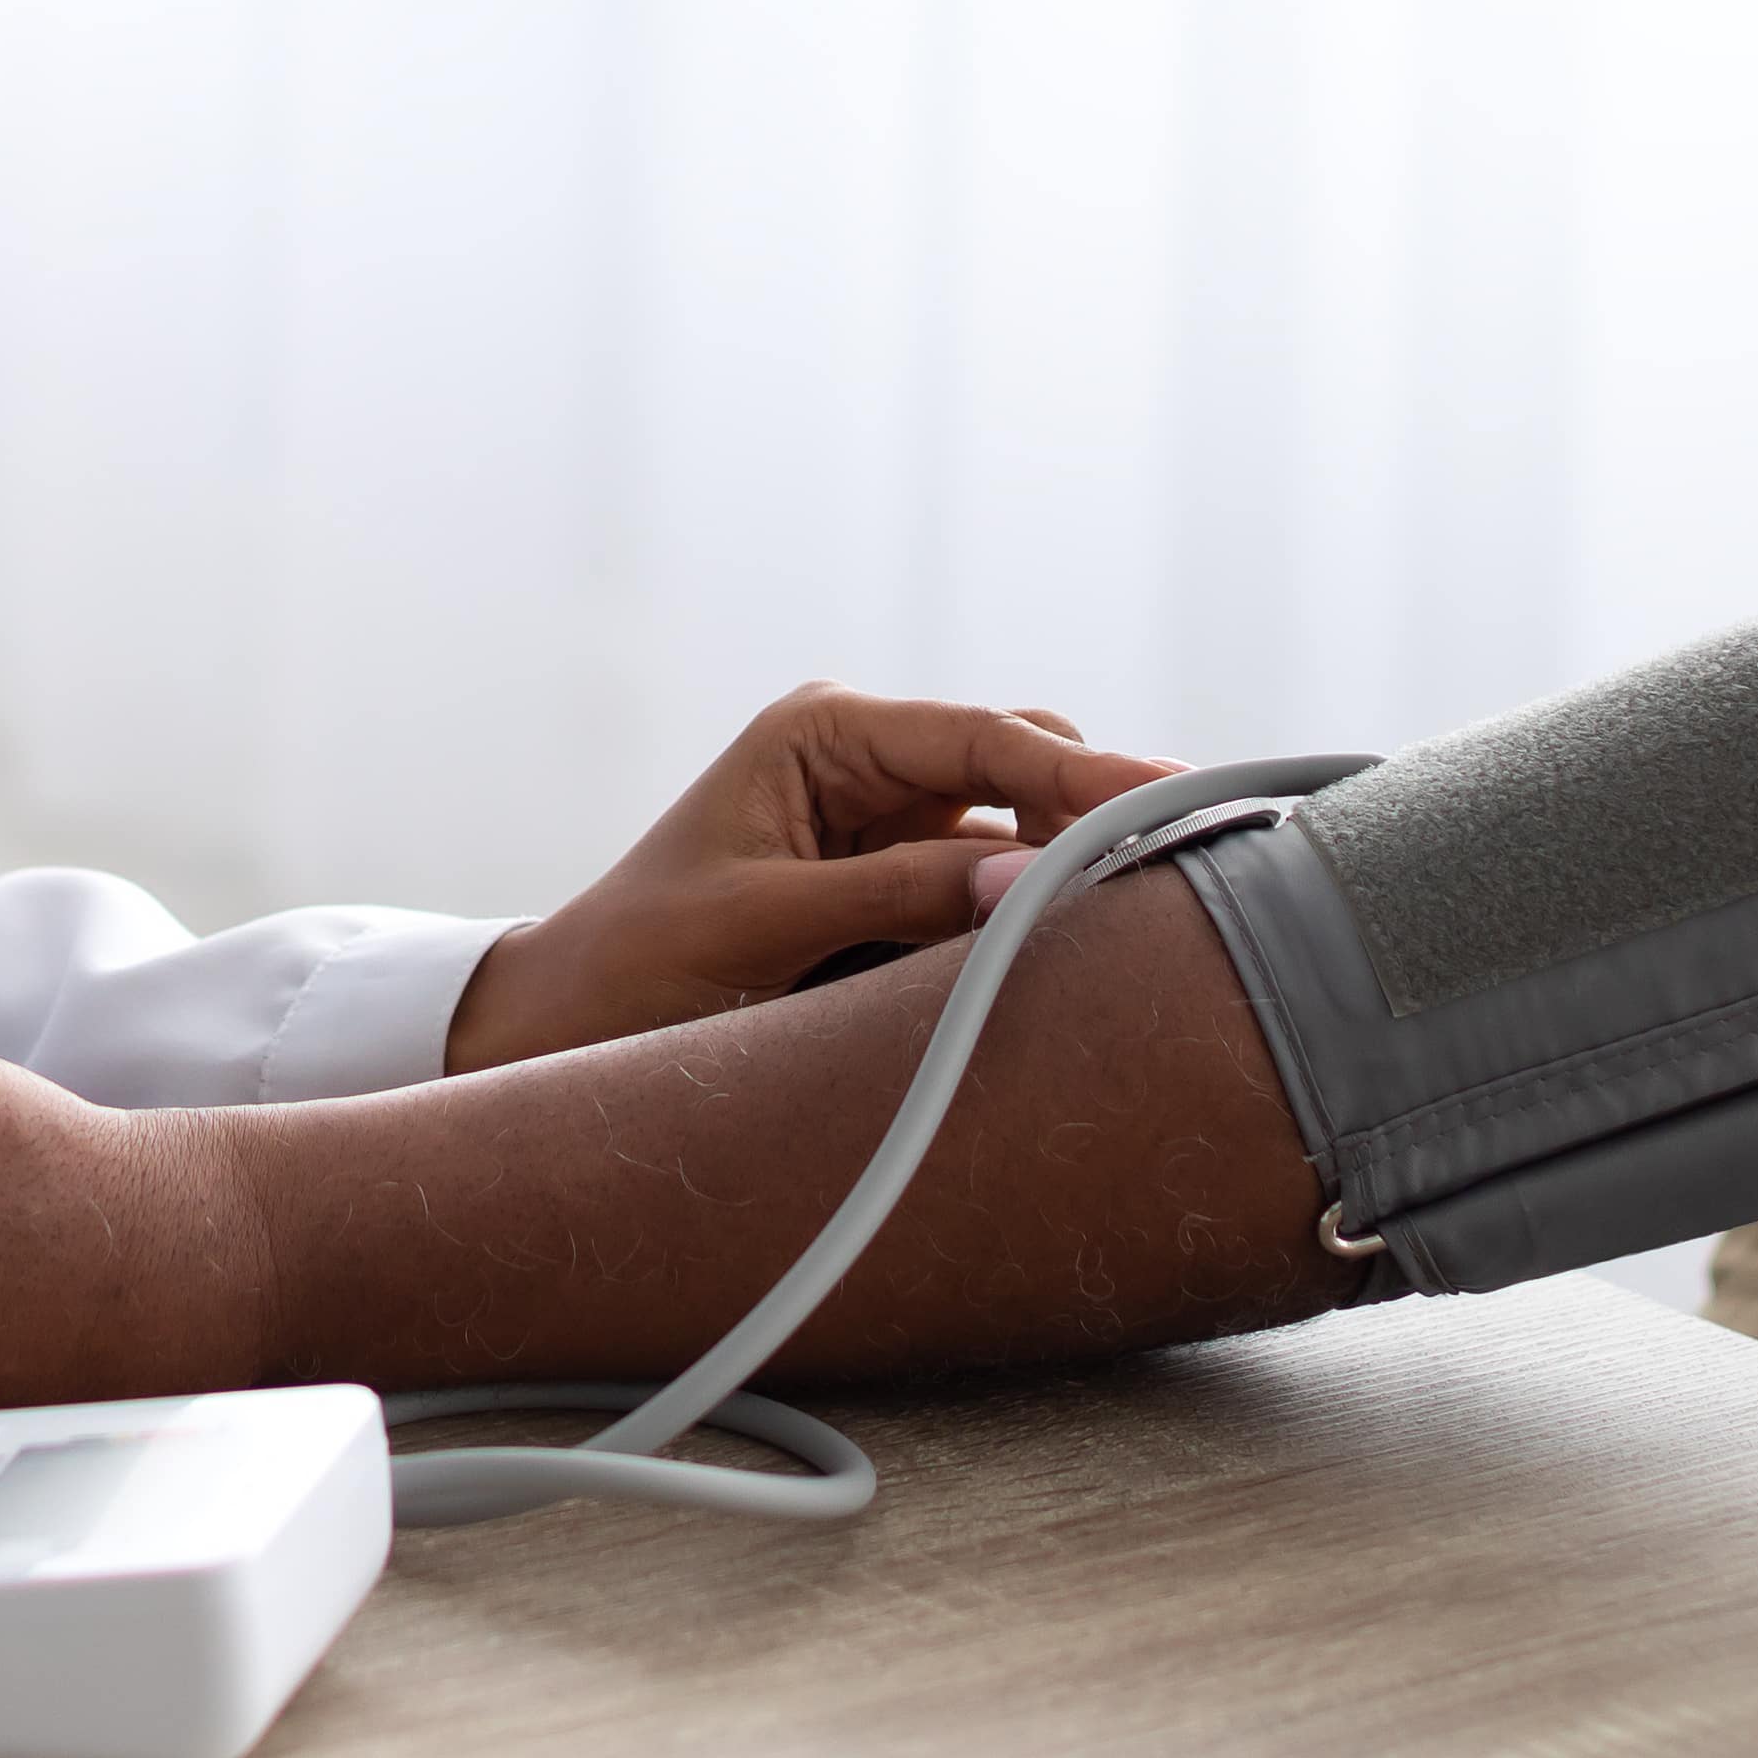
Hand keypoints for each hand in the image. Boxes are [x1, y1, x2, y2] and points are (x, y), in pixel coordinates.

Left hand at [440, 687, 1171, 1069]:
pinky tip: (1090, 931)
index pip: (985, 738)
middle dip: (1095, 806)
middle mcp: (866, 756)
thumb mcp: (764, 925)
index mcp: (825, 730)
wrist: (567, 1026)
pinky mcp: (896, 880)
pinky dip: (1036, 904)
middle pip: (1022, 762)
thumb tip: (1029, 884)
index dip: (1084, 775)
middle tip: (1190, 859)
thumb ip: (897, 895)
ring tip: (1159, 900)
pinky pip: (992, 880)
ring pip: (1020, 821)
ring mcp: (887, 816)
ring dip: (1072, 858)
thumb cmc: (638, 963)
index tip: (1170, 800)